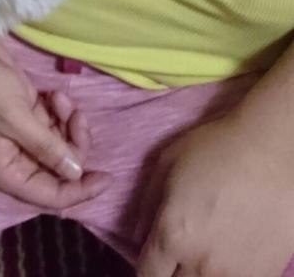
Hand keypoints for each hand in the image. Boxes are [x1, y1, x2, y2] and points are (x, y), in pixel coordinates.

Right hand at [0, 38, 109, 208]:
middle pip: (62, 169)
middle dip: (76, 144)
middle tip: (77, 116)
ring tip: (59, 99)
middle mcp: (19, 160)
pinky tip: (54, 94)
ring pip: (64, 145)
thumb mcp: (16, 118)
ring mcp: (26, 137)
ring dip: (69, 124)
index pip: (51, 195)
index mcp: (8, 171)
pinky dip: (62, 111)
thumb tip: (76, 173)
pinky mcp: (31, 117)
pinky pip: (58, 125)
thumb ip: (47, 148)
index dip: (79, 191)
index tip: (106, 177)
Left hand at [137, 112, 293, 276]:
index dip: (146, 265)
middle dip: (172, 268)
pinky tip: (231, 248)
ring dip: (199, 271)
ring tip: (208, 245)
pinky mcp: (262, 274)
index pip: (147, 274)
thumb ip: (146, 204)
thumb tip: (138, 234)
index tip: (152, 255)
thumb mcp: (167, 163)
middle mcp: (201, 263)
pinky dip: (228, 272)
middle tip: (181, 244)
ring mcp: (234, 273)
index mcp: (172, 235)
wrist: (273, 150)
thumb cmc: (218, 147)